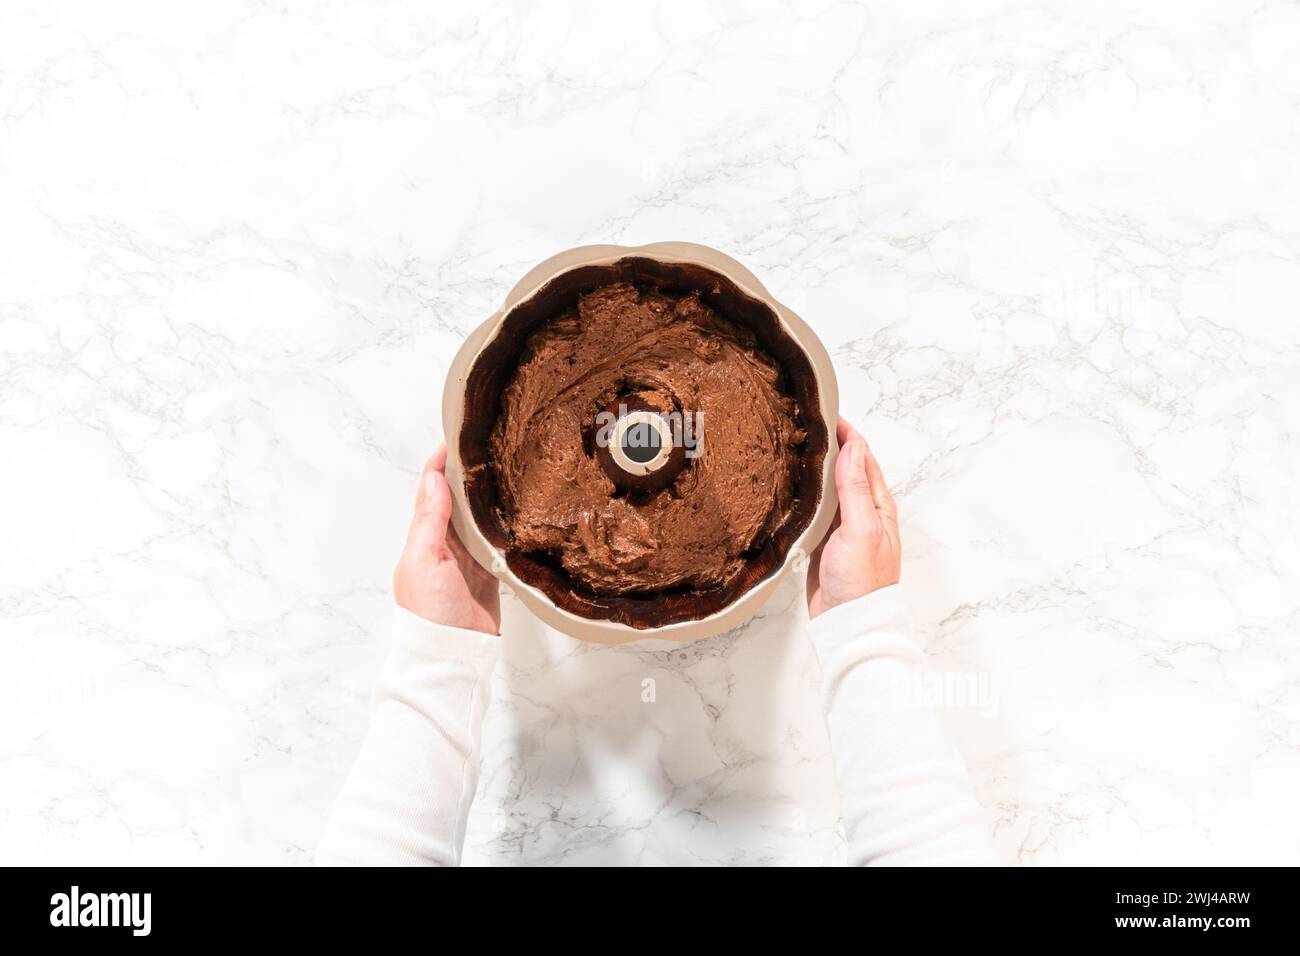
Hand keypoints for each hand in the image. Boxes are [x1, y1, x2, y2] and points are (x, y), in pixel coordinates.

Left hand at [393, 443, 500, 634]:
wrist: (451, 653)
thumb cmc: (430, 610)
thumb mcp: (424, 561)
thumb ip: (430, 521)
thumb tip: (433, 479)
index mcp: (423, 537)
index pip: (431, 491)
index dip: (440, 465)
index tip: (456, 439)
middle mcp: (444, 544)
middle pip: (457, 501)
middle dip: (469, 475)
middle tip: (490, 448)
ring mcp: (467, 558)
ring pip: (479, 518)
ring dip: (488, 497)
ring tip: (507, 470)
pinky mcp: (489, 572)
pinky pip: (498, 541)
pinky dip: (505, 525)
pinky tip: (517, 510)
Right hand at [807, 419, 900, 618]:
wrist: (848, 623)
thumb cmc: (862, 582)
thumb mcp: (860, 529)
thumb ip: (854, 488)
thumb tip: (853, 447)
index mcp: (877, 506)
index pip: (863, 458)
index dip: (847, 434)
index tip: (827, 413)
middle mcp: (863, 514)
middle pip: (846, 469)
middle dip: (831, 445)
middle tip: (807, 424)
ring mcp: (844, 529)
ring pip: (830, 489)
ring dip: (817, 468)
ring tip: (797, 448)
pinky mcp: (825, 544)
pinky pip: (816, 511)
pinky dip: (807, 494)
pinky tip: (793, 489)